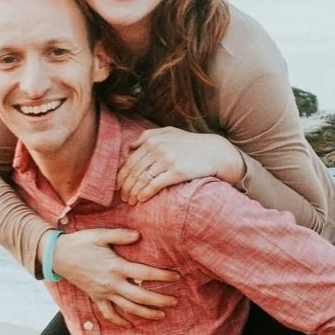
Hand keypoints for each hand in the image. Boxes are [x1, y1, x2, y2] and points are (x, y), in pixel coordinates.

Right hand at [52, 228, 180, 326]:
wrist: (58, 256)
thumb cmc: (80, 243)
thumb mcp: (100, 234)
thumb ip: (120, 235)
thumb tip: (138, 235)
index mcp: (116, 267)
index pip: (144, 274)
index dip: (161, 276)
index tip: (176, 277)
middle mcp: (112, 283)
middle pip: (140, 297)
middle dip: (159, 301)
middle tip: (175, 302)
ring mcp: (104, 293)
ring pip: (128, 308)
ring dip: (146, 313)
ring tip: (161, 315)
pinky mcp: (96, 297)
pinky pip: (109, 313)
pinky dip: (119, 321)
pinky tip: (130, 325)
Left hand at [116, 127, 246, 204]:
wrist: (216, 152)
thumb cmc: (191, 144)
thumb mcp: (170, 133)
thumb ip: (149, 135)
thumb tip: (130, 145)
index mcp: (153, 140)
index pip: (130, 161)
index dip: (122, 175)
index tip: (118, 186)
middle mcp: (158, 148)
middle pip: (134, 171)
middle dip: (126, 186)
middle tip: (123, 197)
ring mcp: (167, 160)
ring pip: (142, 179)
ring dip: (133, 192)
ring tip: (131, 201)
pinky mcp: (176, 172)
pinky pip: (155, 185)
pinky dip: (145, 193)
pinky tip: (141, 199)